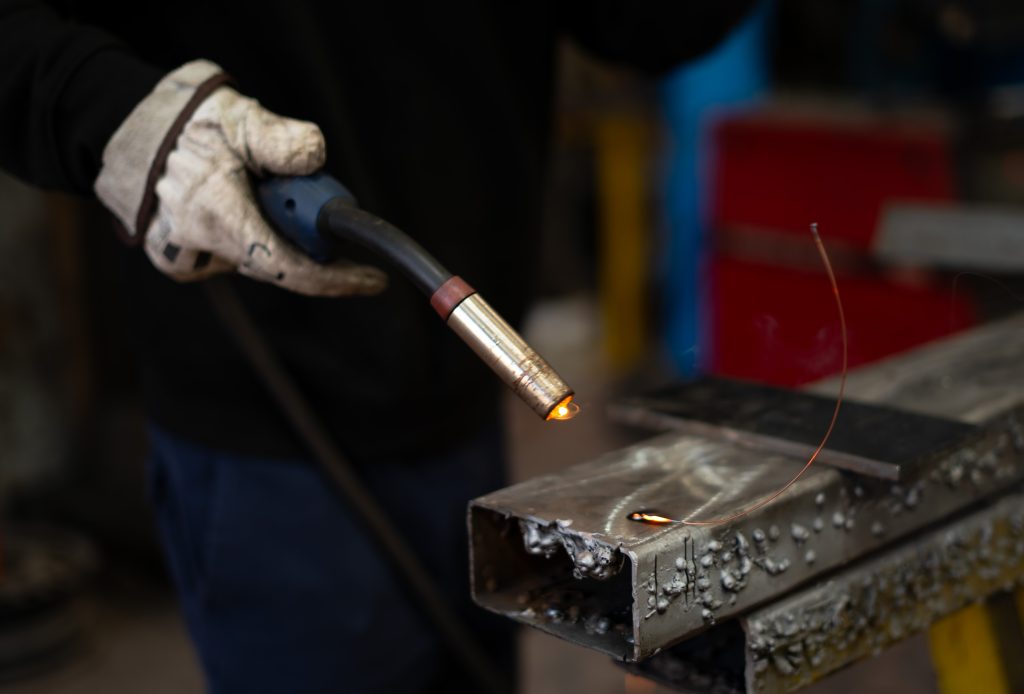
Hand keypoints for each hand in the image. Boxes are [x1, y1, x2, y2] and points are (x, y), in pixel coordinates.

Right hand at [95, 61, 385, 296]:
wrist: (127, 134)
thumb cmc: (185, 123)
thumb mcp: (236, 117)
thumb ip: (278, 138)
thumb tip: (314, 157)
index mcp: (212, 213)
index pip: (286, 267)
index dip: (335, 279)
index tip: (374, 280)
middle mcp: (196, 245)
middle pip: (277, 262)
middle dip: (304, 237)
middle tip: (310, 203)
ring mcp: (185, 258)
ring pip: (258, 258)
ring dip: (275, 230)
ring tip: (255, 185)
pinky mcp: (180, 262)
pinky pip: (236, 255)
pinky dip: (252, 234)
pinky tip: (239, 203)